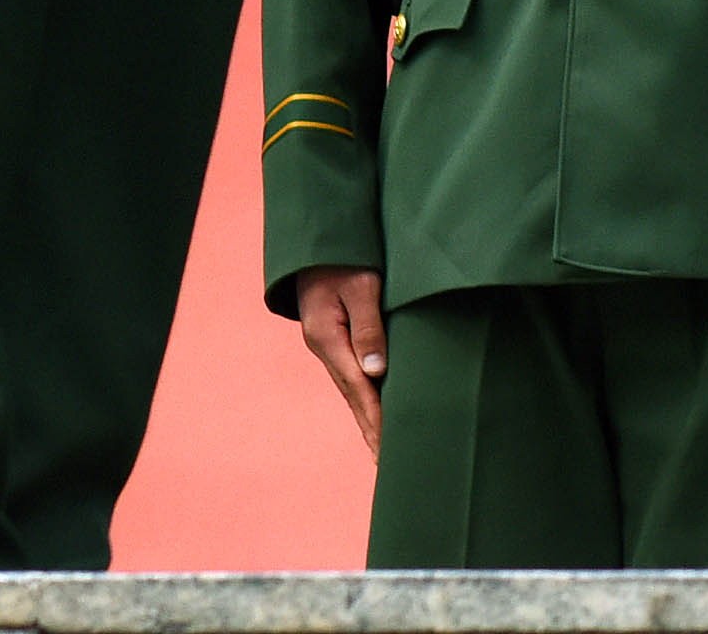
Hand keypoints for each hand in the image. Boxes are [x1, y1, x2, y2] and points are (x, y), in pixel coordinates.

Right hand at [290, 267, 387, 456]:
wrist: (317, 240)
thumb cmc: (345, 257)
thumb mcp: (361, 285)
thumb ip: (368, 326)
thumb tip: (377, 372)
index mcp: (328, 338)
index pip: (359, 388)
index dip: (377, 419)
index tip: (390, 449)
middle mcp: (325, 348)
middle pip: (353, 397)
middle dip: (372, 430)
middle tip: (389, 466)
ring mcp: (328, 345)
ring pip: (353, 389)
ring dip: (369, 418)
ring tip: (384, 450)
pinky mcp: (335, 339)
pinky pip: (353, 375)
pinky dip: (366, 397)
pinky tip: (375, 411)